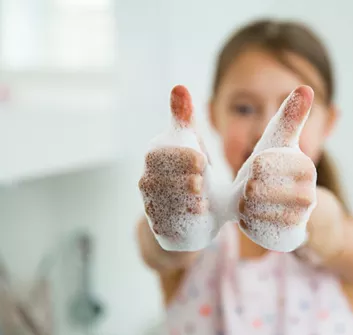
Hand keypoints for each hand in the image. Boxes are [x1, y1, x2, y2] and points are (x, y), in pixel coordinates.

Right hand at [138, 85, 217, 251]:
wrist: (194, 212)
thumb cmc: (192, 171)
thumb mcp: (192, 144)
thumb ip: (184, 119)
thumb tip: (179, 87)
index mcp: (154, 158)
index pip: (157, 155)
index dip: (180, 157)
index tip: (202, 161)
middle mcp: (147, 181)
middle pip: (158, 180)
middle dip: (183, 180)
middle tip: (202, 181)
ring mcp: (151, 205)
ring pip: (162, 202)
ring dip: (184, 199)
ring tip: (202, 199)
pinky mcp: (160, 227)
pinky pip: (167, 224)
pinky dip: (183, 219)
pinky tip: (199, 213)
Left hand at [235, 86, 316, 251]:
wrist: (290, 209)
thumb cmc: (281, 170)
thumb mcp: (283, 143)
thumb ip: (291, 116)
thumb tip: (307, 87)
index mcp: (304, 166)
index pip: (260, 164)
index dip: (250, 169)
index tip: (253, 172)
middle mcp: (307, 194)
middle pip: (255, 190)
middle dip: (245, 190)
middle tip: (248, 190)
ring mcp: (299, 219)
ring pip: (253, 211)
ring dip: (244, 206)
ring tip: (249, 203)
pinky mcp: (289, 238)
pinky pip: (256, 231)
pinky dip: (249, 223)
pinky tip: (253, 217)